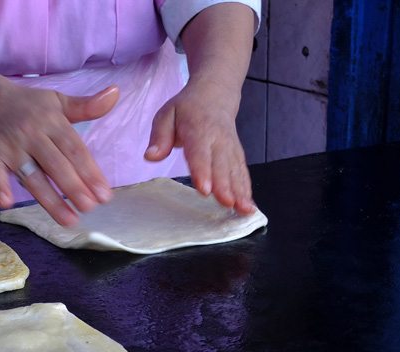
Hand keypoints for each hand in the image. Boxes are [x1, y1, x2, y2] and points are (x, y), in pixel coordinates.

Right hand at [0, 82, 119, 225]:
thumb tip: (115, 93)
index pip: (74, 150)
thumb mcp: (58, 101)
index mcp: (51, 121)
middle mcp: (31, 134)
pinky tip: (7, 203)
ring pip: (31, 176)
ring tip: (69, 220)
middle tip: (91, 208)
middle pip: (55, 165)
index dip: (90, 172)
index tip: (105, 194)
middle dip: (74, 188)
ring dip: (49, 200)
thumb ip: (87, 106)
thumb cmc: (29, 106)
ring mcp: (9, 147)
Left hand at [144, 78, 255, 214]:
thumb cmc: (187, 109)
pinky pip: (242, 172)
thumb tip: (151, 156)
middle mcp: (218, 139)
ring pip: (235, 170)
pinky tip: (248, 206)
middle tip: (227, 203)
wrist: (215, 94)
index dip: (203, 171)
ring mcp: (230, 147)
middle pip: (221, 165)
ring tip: (244, 209)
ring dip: (241, 191)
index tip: (205, 189)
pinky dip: (247, 189)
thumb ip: (159, 136)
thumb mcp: (166, 115)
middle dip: (225, 185)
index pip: (200, 152)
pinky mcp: (237, 154)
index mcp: (198, 129)